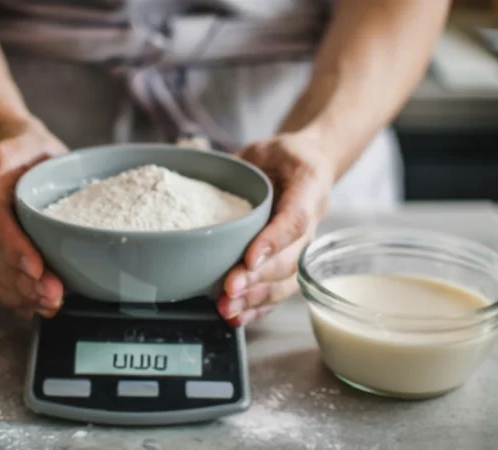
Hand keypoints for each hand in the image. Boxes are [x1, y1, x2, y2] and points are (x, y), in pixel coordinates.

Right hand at [0, 118, 68, 318]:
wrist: (17, 154)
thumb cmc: (27, 148)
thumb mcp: (28, 138)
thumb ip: (33, 155)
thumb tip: (35, 179)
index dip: (15, 248)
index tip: (35, 267)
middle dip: (25, 281)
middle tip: (54, 295)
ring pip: (1, 274)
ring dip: (25, 294)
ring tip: (52, 304)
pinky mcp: (7, 251)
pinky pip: (7, 280)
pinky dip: (23, 299)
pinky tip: (41, 308)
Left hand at [218, 132, 335, 326]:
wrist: (307, 165)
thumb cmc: (283, 156)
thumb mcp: (267, 146)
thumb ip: (243, 162)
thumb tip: (204, 171)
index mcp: (309, 189)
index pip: (294, 220)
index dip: (273, 242)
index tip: (250, 258)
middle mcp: (311, 223)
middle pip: (289, 259)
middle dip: (258, 278)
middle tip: (229, 288)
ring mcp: (302, 247)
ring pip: (286, 281)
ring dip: (256, 299)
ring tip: (228, 308)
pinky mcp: (290, 262)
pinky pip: (279, 290)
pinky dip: (258, 308)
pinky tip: (236, 317)